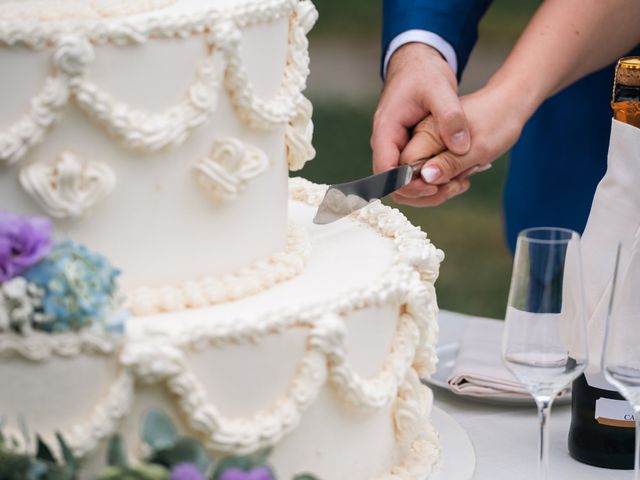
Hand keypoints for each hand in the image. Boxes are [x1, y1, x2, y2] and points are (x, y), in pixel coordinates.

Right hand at [371, 42, 470, 199]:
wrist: (417, 61)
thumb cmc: (424, 72)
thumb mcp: (440, 88)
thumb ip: (450, 117)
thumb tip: (460, 148)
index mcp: (386, 131)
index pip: (385, 172)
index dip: (406, 185)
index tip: (433, 186)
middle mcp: (387, 143)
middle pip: (394, 184)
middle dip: (421, 193)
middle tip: (452, 189)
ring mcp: (396, 147)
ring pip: (406, 182)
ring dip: (431, 189)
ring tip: (460, 183)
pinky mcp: (408, 148)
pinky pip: (416, 172)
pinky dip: (435, 178)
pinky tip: (458, 174)